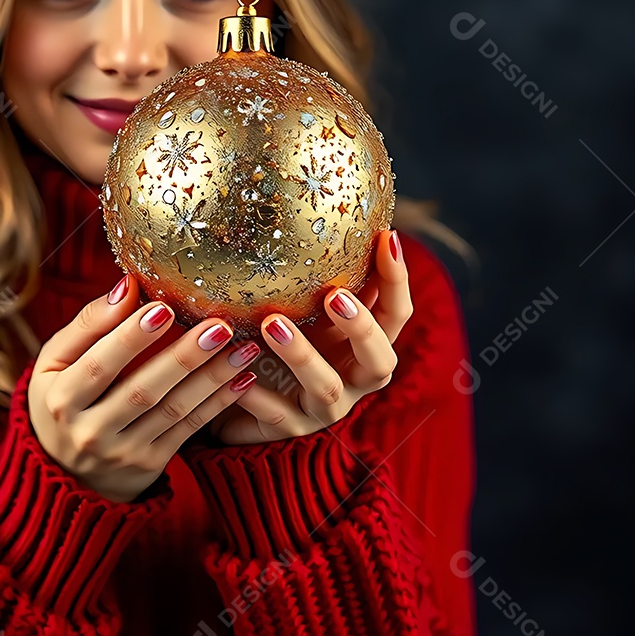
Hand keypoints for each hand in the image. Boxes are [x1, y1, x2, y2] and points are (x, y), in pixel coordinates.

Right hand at [27, 274, 264, 502]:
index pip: (98, 365)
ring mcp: (123, 452)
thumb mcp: (54, 362)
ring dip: (212, 378)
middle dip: (183, 358)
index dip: (129, 338)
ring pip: (173, 410)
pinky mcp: (151, 464)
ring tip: (243, 348)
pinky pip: (188, 429)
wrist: (67, 472)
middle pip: (142, 391)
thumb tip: (127, 286)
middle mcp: (90, 432)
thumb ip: (88, 325)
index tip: (162, 307)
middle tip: (218, 327)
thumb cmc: (62, 398)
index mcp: (60, 399)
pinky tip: (243, 378)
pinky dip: (218, 403)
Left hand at [206, 229, 411, 444]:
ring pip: (326, 388)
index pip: (395, 314)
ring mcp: (323, 411)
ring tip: (272, 323)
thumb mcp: (298, 306)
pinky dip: (257, 396)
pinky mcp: (287, 432)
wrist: (241, 402)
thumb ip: (311, 273)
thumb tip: (308, 203)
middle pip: (379, 359)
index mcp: (363, 345)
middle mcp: (353, 380)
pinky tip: (237, 375)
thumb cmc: (275, 340)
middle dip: (361, 328)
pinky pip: (274, 417)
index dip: (398, 279)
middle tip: (335, 294)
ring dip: (303, 356)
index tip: (386, 237)